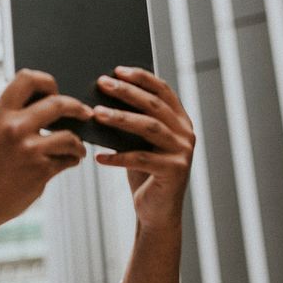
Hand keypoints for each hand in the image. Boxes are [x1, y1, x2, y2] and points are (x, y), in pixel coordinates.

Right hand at [0, 69, 92, 235]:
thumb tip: (17, 98)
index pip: (27, 79)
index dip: (46, 81)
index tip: (54, 90)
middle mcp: (15, 128)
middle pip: (58, 104)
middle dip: (77, 107)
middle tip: (84, 113)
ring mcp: (30, 151)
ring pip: (69, 136)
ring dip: (77, 142)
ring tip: (77, 147)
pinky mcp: (40, 172)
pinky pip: (66, 160)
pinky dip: (72, 160)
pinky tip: (70, 161)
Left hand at [91, 66, 194, 229]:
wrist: (156, 212)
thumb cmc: (143, 173)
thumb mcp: (137, 144)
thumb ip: (130, 123)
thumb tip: (100, 100)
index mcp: (180, 120)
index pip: (162, 90)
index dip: (141, 78)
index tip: (117, 70)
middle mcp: (186, 133)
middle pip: (154, 105)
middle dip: (126, 92)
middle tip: (102, 83)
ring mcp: (183, 152)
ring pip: (149, 128)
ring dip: (120, 118)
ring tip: (96, 113)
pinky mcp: (175, 171)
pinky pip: (141, 159)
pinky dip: (117, 157)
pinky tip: (98, 157)